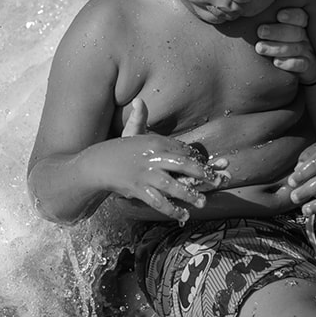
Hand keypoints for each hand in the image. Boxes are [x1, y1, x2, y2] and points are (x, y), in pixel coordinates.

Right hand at [106, 98, 228, 221]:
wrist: (97, 164)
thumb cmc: (119, 150)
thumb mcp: (130, 132)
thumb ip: (140, 118)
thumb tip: (139, 100)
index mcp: (155, 142)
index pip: (183, 150)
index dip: (198, 159)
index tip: (210, 166)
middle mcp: (153, 157)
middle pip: (183, 165)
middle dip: (203, 174)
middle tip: (218, 181)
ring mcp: (146, 175)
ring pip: (172, 186)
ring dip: (189, 195)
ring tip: (202, 203)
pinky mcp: (138, 189)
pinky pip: (158, 201)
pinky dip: (171, 210)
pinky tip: (183, 216)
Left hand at [254, 7, 315, 84]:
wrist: (295, 70)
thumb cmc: (278, 45)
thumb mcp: (275, 32)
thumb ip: (267, 23)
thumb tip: (244, 15)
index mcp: (299, 26)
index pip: (300, 16)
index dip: (292, 15)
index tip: (279, 15)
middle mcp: (305, 38)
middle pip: (297, 32)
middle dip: (278, 31)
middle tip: (261, 31)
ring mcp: (307, 53)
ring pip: (297, 48)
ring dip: (278, 48)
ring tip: (260, 48)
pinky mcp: (308, 68)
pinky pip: (302, 64)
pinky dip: (289, 63)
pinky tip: (276, 62)